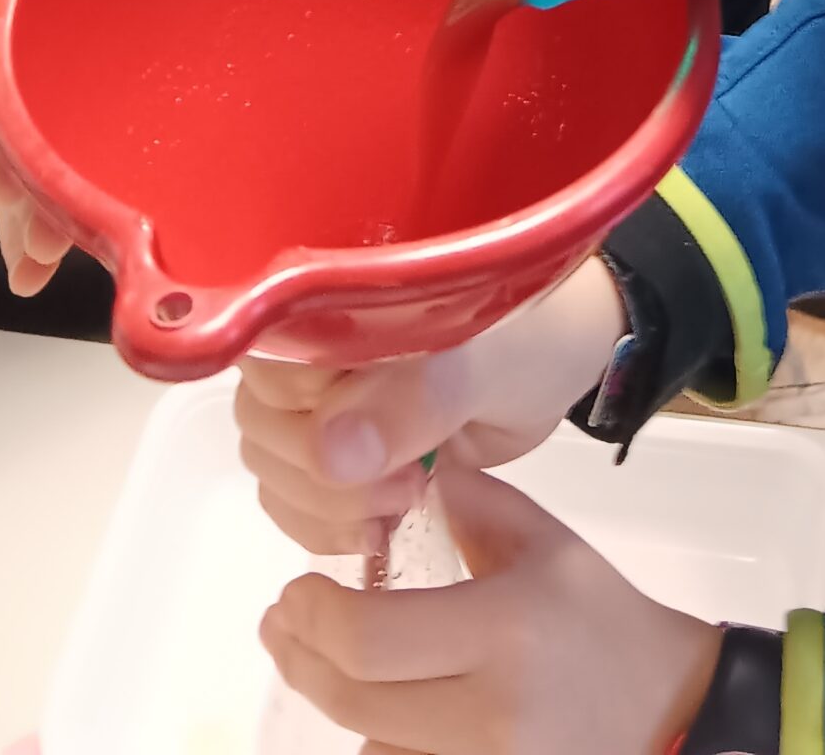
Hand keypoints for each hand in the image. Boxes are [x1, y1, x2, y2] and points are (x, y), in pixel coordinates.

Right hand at [236, 258, 625, 555]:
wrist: (562, 361)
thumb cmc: (531, 337)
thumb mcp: (486, 361)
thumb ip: (416, 396)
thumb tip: (330, 451)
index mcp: (332, 295)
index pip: (264, 363)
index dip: (305, 415)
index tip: (375, 445)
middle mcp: (310, 343)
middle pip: (262, 424)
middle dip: (322, 475)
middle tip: (404, 485)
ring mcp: (321, 399)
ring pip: (272, 467)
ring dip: (326, 506)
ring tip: (403, 502)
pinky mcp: (340, 449)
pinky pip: (293, 497)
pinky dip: (325, 525)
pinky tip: (380, 528)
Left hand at [262, 461, 721, 754]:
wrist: (666, 710)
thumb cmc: (600, 619)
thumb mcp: (541, 540)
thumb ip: (464, 502)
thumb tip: (390, 469)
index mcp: (503, 629)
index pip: (369, 638)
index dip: (314, 617)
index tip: (296, 589)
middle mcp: (489, 711)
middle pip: (352, 699)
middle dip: (300, 657)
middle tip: (282, 623)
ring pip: (367, 744)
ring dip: (332, 699)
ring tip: (312, 657)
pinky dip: (375, 734)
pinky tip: (368, 699)